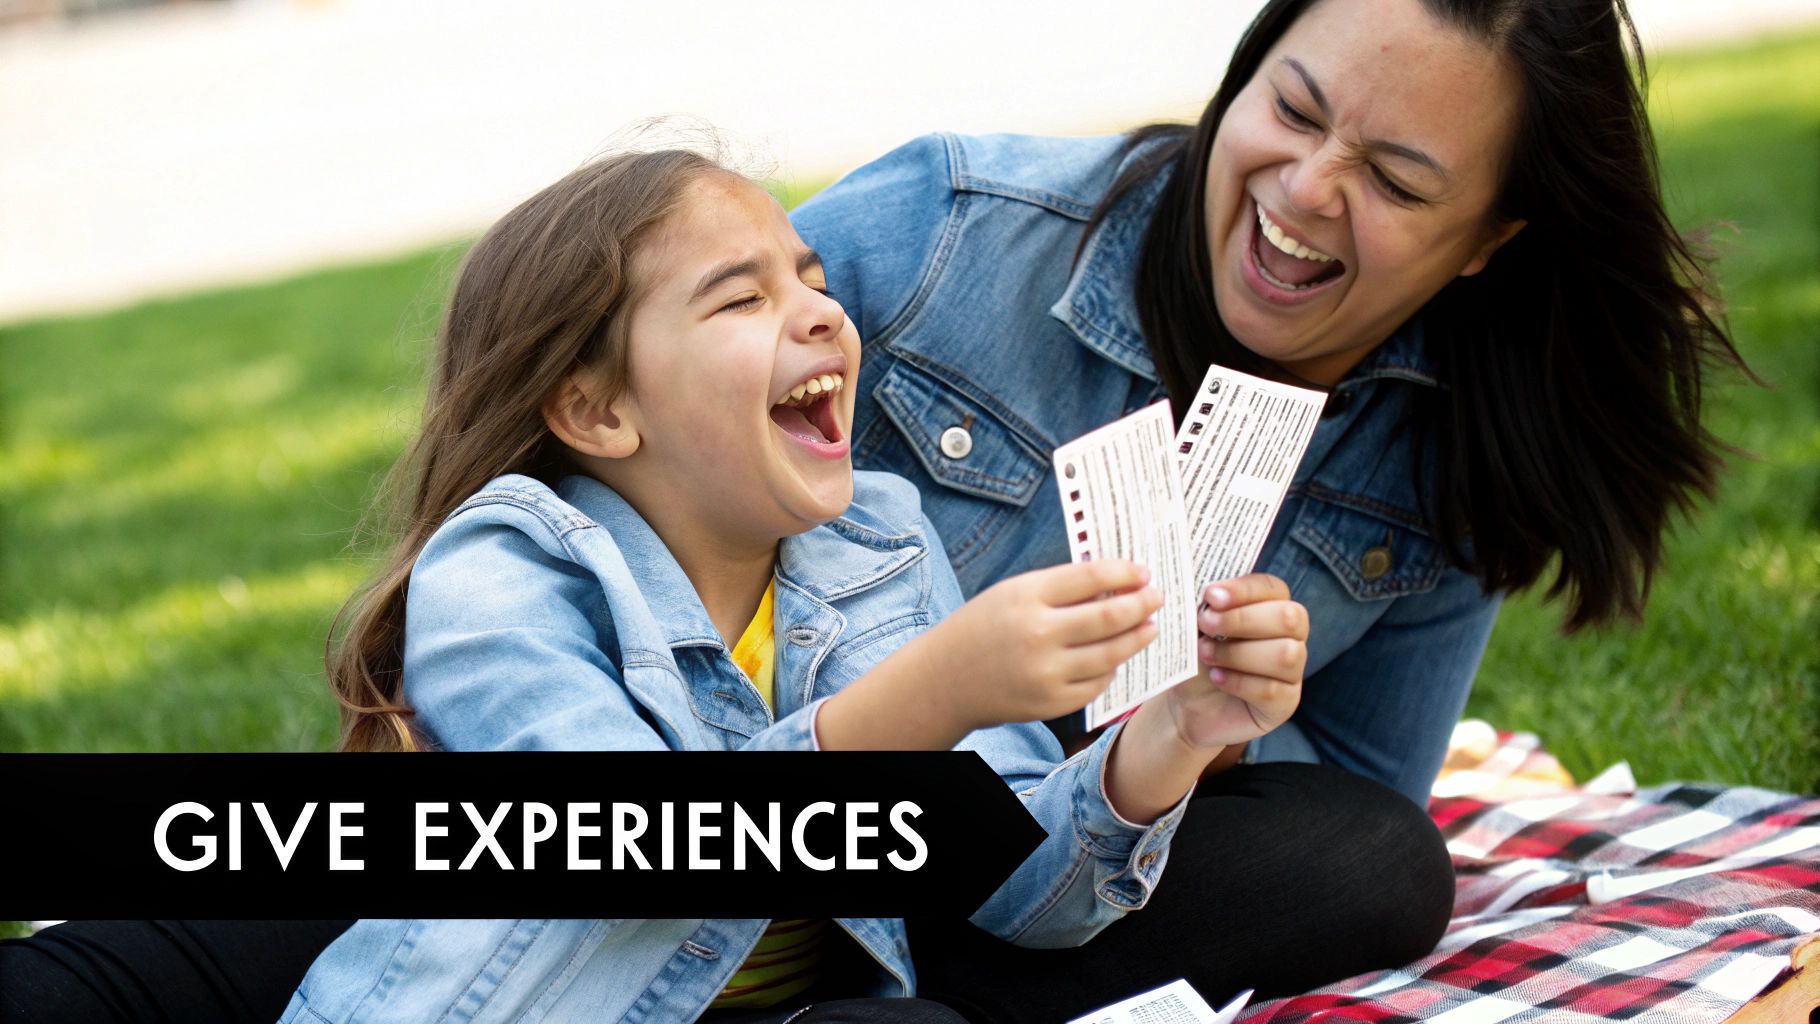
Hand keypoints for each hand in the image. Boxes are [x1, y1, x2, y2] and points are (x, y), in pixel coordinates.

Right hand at [919, 559, 1162, 728]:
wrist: (946, 678)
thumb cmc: (985, 627)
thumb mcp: (1014, 592)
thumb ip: (1061, 587)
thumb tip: (1117, 582)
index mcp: (1027, 597)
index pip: (1092, 577)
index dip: (1125, 573)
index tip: (1143, 572)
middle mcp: (1038, 634)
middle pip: (1109, 617)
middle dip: (1141, 604)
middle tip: (1157, 597)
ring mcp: (1046, 673)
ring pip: (1111, 654)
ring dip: (1137, 638)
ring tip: (1150, 626)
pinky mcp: (1051, 703)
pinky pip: (1097, 683)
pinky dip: (1111, 668)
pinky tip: (1116, 656)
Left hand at [1160, 573, 1306, 747]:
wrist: (1186, 704)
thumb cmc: (1194, 657)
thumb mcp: (1194, 627)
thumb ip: (1204, 605)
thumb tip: (1209, 594)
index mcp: (1271, 607)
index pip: (1273, 588)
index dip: (1244, 589)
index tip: (1211, 595)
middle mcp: (1290, 636)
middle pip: (1288, 617)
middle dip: (1242, 619)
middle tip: (1205, 624)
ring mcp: (1292, 672)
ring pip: (1285, 654)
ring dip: (1238, 653)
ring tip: (1206, 655)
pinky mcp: (1285, 704)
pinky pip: (1272, 690)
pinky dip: (1238, 682)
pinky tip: (1217, 678)